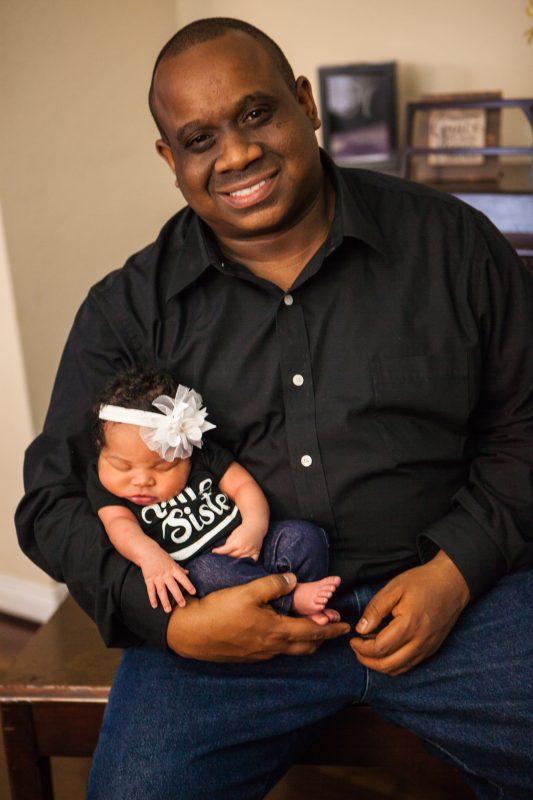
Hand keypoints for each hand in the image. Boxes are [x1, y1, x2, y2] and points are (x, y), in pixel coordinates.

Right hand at [139, 548, 195, 612]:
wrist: (147, 552)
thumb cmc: (161, 556)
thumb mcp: (172, 561)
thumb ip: (179, 568)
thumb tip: (188, 573)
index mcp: (173, 569)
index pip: (182, 578)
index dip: (188, 585)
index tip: (193, 592)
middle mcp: (165, 574)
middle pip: (173, 587)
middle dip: (178, 596)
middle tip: (183, 605)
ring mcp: (156, 577)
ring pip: (161, 591)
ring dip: (165, 601)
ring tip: (168, 610)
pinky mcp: (148, 579)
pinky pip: (151, 591)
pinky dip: (152, 598)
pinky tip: (155, 605)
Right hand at [166, 572, 350, 661]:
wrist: (191, 633)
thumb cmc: (220, 610)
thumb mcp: (248, 590)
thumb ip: (274, 584)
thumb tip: (294, 580)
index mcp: (276, 630)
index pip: (313, 630)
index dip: (331, 628)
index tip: (346, 626)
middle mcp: (272, 646)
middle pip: (306, 646)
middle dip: (323, 637)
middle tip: (335, 629)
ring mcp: (259, 654)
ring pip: (292, 651)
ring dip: (307, 641)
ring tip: (313, 631)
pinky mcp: (248, 656)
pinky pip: (277, 652)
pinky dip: (289, 644)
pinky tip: (283, 634)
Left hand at [211, 523, 264, 559]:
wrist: (255, 526)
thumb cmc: (243, 530)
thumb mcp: (233, 534)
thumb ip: (228, 543)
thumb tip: (222, 551)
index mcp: (237, 543)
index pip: (225, 550)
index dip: (219, 552)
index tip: (214, 552)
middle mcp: (244, 548)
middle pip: (232, 557)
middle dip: (226, 558)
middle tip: (221, 559)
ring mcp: (250, 552)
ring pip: (241, 561)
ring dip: (235, 563)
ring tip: (230, 564)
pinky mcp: (256, 553)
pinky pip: (251, 561)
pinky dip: (247, 564)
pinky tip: (243, 565)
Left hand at [350, 551, 469, 675]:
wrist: (452, 583)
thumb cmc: (423, 582)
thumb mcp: (394, 588)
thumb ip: (376, 609)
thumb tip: (361, 630)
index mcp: (409, 625)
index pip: (380, 648)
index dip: (362, 648)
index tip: (353, 639)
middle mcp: (420, 642)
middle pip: (388, 665)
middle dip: (367, 661)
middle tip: (356, 649)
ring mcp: (427, 648)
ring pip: (399, 669)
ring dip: (379, 665)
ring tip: (367, 651)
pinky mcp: (432, 649)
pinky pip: (409, 665)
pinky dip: (393, 664)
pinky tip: (385, 652)